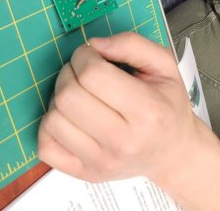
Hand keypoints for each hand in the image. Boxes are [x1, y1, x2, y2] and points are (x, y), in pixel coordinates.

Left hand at [37, 32, 209, 183]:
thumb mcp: (165, 66)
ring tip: (79, 95)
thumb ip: (133, 45)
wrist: (173, 151)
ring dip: (59, 98)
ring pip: (53, 119)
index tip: (92, 54)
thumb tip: (95, 44)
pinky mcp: (86, 173)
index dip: (85, 56)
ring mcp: (102, 161)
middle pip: (68, 96)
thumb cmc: (168, 106)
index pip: (93, 75)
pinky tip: (70, 118)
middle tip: (83, 71)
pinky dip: (50, 126)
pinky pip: (46, 146)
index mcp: (148, 111)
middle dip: (69, 73)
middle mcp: (124, 141)